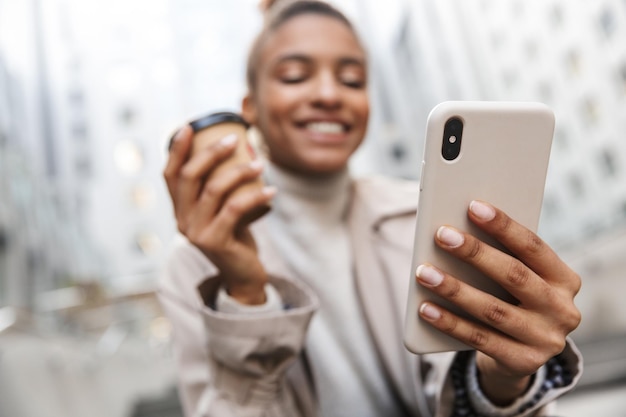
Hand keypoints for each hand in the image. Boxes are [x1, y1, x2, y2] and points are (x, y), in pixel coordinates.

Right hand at [163, 125, 275, 304]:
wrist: (243, 276)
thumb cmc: (236, 238)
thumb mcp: (225, 212)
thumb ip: (225, 191)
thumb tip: (246, 153)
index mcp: (180, 210)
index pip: (170, 175)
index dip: (177, 150)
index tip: (190, 126)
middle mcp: (182, 220)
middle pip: (189, 176)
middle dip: (211, 152)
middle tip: (235, 138)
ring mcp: (196, 232)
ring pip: (214, 189)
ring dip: (239, 171)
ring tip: (261, 163)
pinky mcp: (215, 241)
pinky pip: (235, 208)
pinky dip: (256, 195)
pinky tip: (272, 190)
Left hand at [416, 200, 580, 404]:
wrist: (521, 354)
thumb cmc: (512, 300)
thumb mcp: (518, 279)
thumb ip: (501, 256)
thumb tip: (459, 229)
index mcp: (565, 279)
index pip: (533, 246)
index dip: (504, 226)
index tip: (473, 206)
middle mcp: (562, 310)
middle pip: (513, 275)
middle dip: (475, 253)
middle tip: (443, 235)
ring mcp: (545, 340)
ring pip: (492, 310)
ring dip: (454, 289)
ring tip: (424, 271)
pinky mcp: (523, 362)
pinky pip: (478, 339)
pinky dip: (449, 322)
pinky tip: (425, 308)